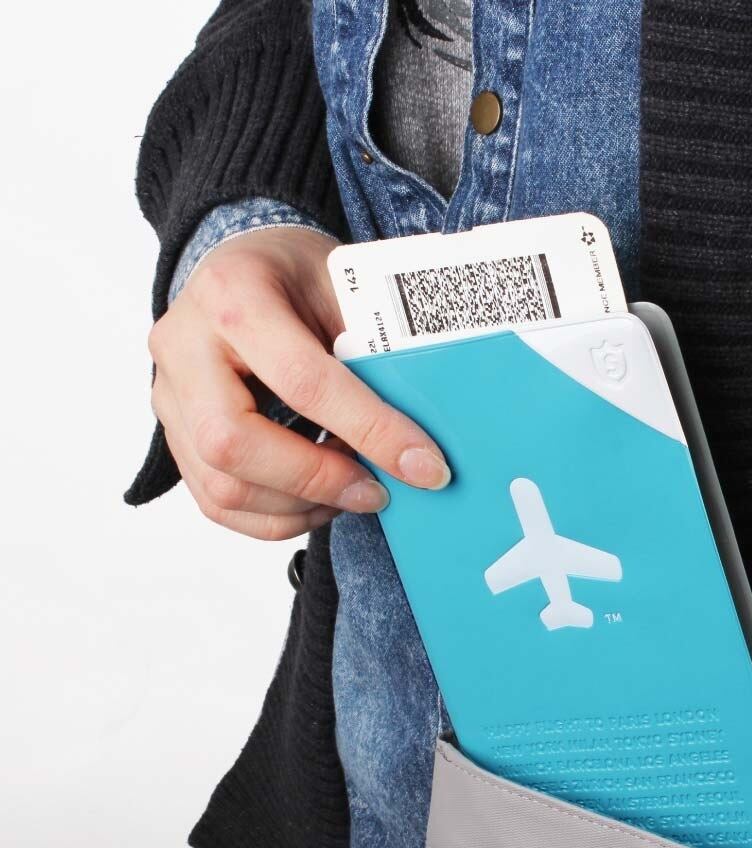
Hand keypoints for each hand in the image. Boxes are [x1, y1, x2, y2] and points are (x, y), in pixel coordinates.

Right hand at [148, 226, 450, 539]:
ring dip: (300, 505)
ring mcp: (170, 394)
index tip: (423, 465)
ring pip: (222, 486)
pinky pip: (216, 502)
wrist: (244, 267)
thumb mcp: (345, 289)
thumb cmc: (298, 277)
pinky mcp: (174, 433)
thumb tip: (418, 438)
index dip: (369, 429)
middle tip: (378, 490)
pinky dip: (277, 516)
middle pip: (232, 443)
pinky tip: (319, 500)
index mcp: (235, 294)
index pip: (301, 380)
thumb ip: (372, 355)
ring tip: (353, 491)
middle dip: (318, 480)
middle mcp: (185, 346)